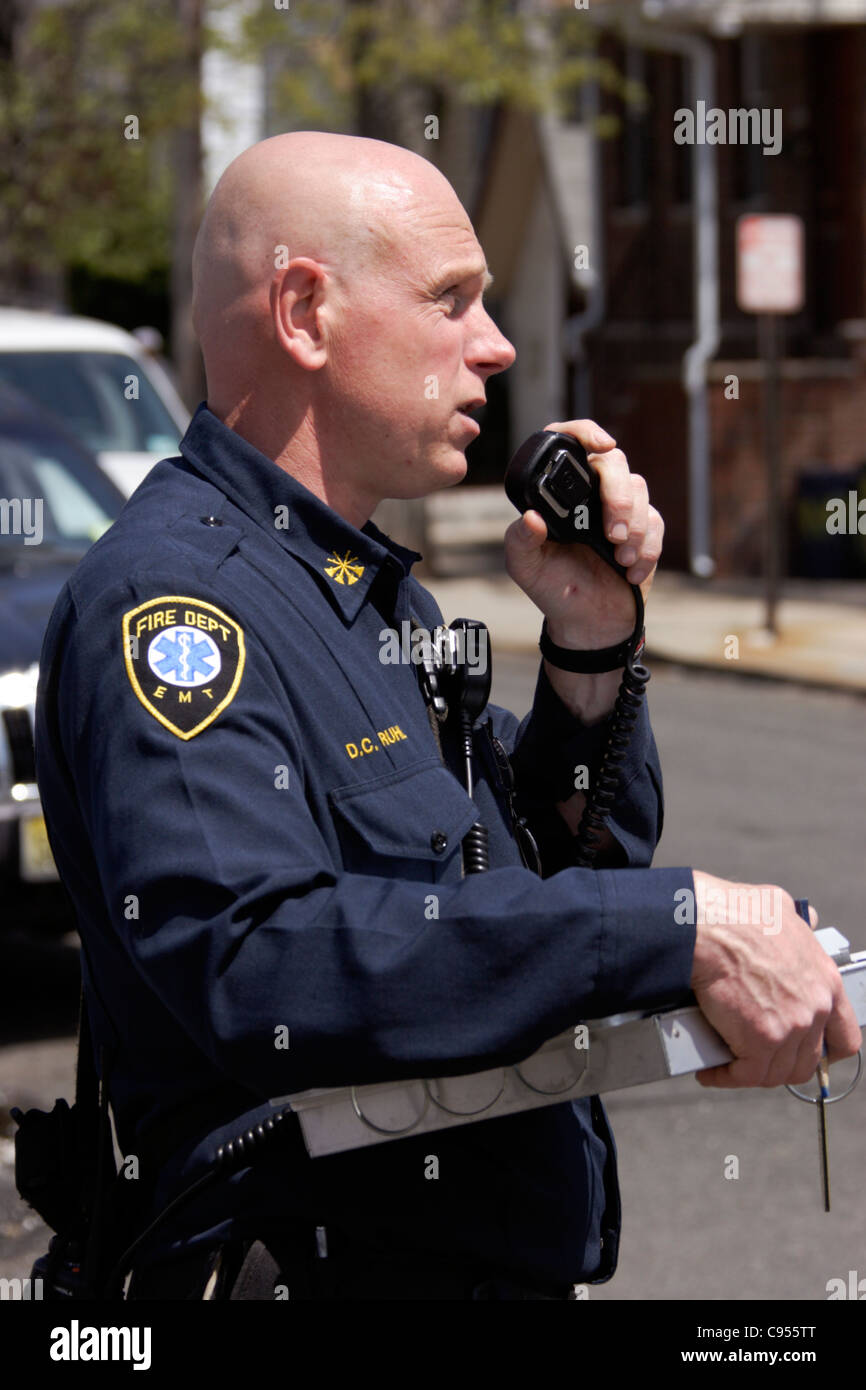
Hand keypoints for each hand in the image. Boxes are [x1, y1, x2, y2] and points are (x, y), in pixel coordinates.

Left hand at [504, 419, 663, 649]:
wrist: (586, 622)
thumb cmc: (551, 587)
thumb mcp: (524, 566)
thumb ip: (520, 540)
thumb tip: (530, 518)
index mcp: (560, 493)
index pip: (571, 443)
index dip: (585, 433)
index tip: (601, 444)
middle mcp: (590, 493)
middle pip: (614, 463)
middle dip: (618, 495)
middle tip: (612, 532)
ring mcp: (619, 509)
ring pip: (639, 489)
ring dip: (634, 526)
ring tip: (620, 558)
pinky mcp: (644, 529)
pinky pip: (656, 522)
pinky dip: (647, 549)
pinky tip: (630, 571)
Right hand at [690, 870, 861, 1087]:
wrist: (709, 926)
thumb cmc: (737, 915)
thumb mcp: (784, 911)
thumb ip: (801, 925)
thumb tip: (805, 919)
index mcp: (826, 981)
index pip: (843, 1037)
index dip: (823, 1051)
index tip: (807, 1054)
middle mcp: (816, 1007)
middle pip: (807, 1061)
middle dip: (779, 1063)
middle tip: (754, 1057)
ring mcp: (791, 1027)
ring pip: (776, 1072)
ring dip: (751, 1072)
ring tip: (730, 1063)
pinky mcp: (762, 1040)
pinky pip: (746, 1075)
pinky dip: (726, 1077)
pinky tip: (713, 1071)